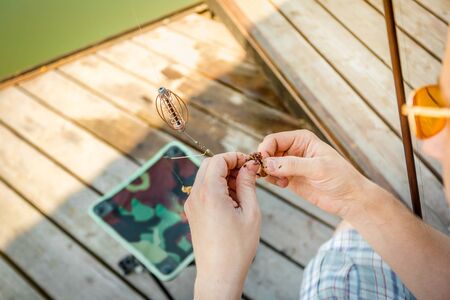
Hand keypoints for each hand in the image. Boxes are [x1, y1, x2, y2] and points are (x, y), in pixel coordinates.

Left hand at [185, 152, 260, 299]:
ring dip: (223, 176)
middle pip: (209, 165)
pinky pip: (203, 191)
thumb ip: (248, 184)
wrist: (219, 274)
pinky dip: (217, 188)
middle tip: (247, 173)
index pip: (218, 160)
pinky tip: (233, 200)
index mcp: (210, 193)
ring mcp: (192, 205)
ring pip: (205, 177)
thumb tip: (249, 166)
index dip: (235, 157)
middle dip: (228, 164)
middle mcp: (196, 196)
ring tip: (243, 189)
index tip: (249, 163)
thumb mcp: (250, 212)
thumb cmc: (237, 247)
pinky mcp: (192, 213)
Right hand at [258, 130, 370, 218]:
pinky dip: (272, 180)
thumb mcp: (318, 168)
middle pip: (268, 151)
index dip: (265, 150)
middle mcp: (294, 149)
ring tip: (280, 181)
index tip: (264, 164)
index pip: (274, 140)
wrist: (350, 198)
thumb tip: (268, 164)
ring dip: (268, 172)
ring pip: (268, 164)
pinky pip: (272, 175)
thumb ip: (292, 165)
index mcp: (301, 139)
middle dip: (265, 162)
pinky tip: (283, 185)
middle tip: (269, 175)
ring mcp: (291, 164)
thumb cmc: (341, 177)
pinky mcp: (289, 178)